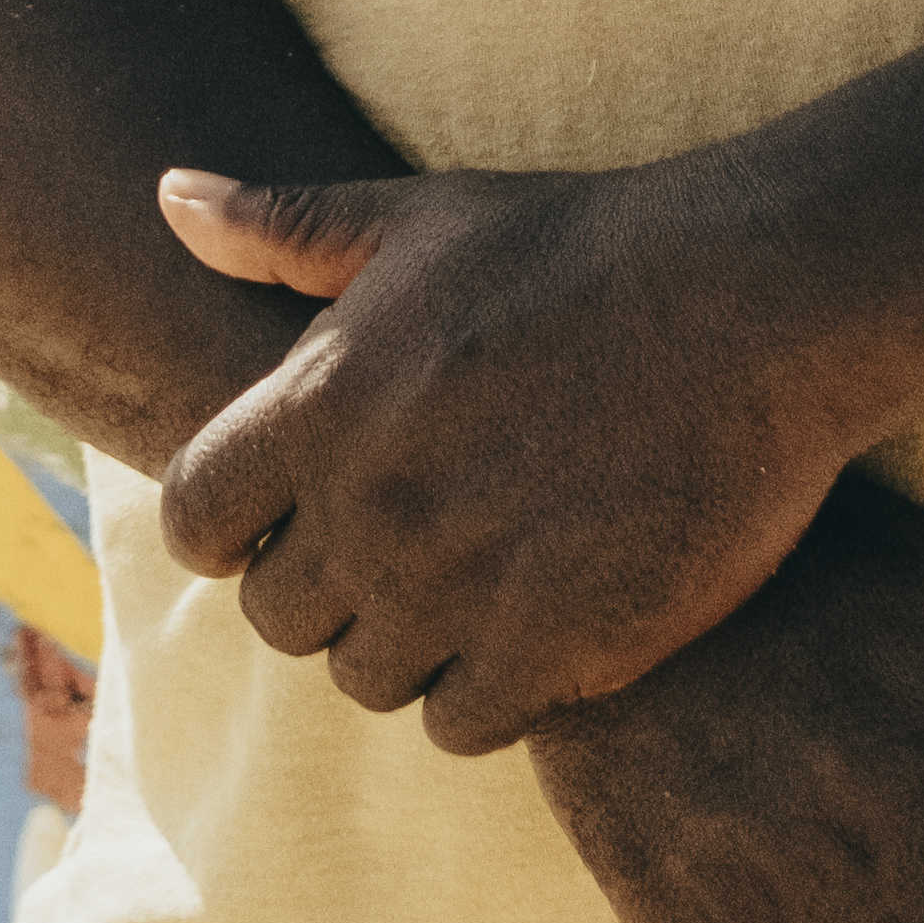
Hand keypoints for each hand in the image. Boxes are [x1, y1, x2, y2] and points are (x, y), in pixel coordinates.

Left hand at [154, 161, 849, 749]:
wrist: (755, 300)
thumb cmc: (585, 246)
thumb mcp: (423, 215)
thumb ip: (285, 227)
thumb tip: (168, 199)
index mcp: (317, 405)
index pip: (194, 522)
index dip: (234, 527)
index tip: (292, 513)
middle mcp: (368, 508)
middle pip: (278, 618)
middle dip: (329, 588)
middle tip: (413, 540)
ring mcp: (456, 589)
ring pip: (366, 679)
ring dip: (410, 643)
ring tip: (481, 578)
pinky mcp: (550, 650)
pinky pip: (461, 723)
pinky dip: (488, 689)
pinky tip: (538, 621)